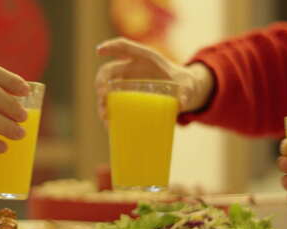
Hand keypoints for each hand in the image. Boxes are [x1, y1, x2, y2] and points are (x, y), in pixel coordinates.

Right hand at [95, 37, 212, 119]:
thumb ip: (186, 91)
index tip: (98, 51)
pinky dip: (109, 112)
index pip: (124, 47)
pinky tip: (110, 123)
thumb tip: (181, 102)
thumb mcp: (187, 85)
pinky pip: (113, 102)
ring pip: (106, 88)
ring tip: (105, 115)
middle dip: (101, 81)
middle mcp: (132, 69)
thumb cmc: (184, 83)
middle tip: (102, 95)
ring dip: (102, 101)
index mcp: (146, 59)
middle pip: (109, 70)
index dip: (110, 46)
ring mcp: (127, 83)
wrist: (183, 91)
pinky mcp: (127, 97)